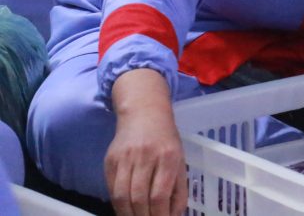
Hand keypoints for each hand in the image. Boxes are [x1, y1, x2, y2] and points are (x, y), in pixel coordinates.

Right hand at [106, 68, 187, 215]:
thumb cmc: (166, 140)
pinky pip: (111, 188)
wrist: (143, 112)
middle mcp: (146, 156)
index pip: (159, 194)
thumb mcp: (180, 160)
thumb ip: (179, 189)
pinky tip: (125, 209)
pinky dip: (117, 203)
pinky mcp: (110, 160)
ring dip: (128, 214)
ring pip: (121, 195)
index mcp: (168, 157)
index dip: (159, 214)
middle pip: (139, 198)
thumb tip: (173, 215)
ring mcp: (125, 158)